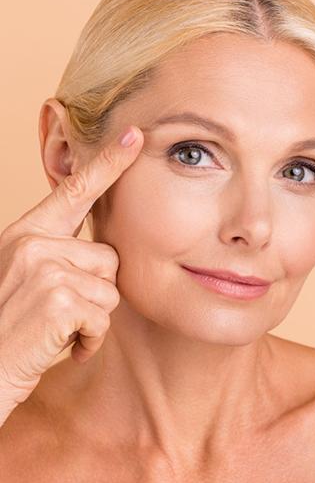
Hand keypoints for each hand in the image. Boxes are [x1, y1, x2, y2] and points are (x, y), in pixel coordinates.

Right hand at [0, 125, 142, 423]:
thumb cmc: (9, 329)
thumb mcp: (25, 281)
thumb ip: (59, 256)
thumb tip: (105, 252)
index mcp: (25, 234)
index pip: (73, 191)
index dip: (108, 162)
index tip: (135, 135)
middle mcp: (32, 243)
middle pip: (109, 257)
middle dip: (97, 291)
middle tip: (61, 313)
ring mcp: (43, 268)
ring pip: (111, 289)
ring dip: (93, 319)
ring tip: (57, 331)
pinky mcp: (58, 298)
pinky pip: (104, 317)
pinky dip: (90, 340)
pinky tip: (62, 346)